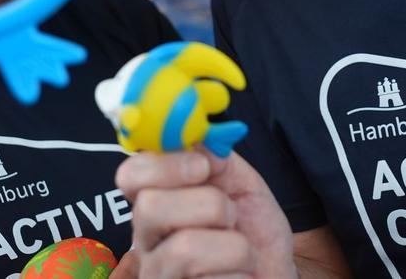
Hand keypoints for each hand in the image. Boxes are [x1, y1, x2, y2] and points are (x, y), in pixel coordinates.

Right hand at [116, 149, 296, 278]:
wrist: (275, 275)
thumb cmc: (254, 236)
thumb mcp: (242, 187)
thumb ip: (218, 160)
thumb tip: (200, 141)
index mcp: (159, 204)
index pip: (130, 175)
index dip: (163, 165)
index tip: (202, 166)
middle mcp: (147, 241)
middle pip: (149, 208)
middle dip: (210, 206)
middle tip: (231, 218)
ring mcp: (158, 274)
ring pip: (184, 249)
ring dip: (234, 247)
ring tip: (241, 254)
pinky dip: (240, 276)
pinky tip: (238, 278)